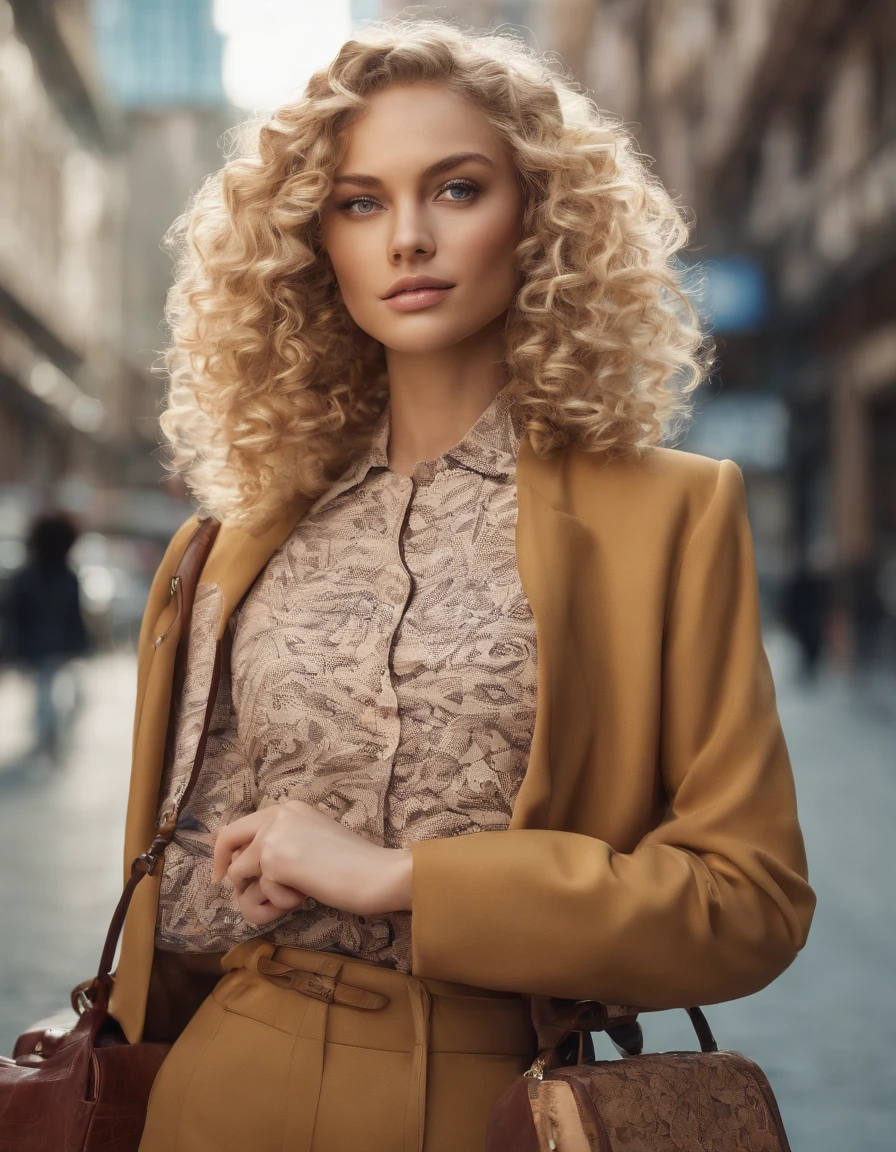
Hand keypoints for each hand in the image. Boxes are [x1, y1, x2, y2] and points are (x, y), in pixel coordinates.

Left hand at [211, 800, 412, 923]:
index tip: (225, 871)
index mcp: (289, 808)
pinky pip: (260, 891)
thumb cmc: (354, 863)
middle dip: (221, 866)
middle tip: (221, 886)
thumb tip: (248, 866)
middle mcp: (277, 815)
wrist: (376, 872)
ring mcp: (273, 836)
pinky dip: (279, 902)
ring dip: (262, 892)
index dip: (228, 849)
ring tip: (294, 896)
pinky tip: (305, 895)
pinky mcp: (274, 860)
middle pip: (226, 839)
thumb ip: (284, 843)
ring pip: (239, 873)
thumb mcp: (313, 841)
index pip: (243, 824)